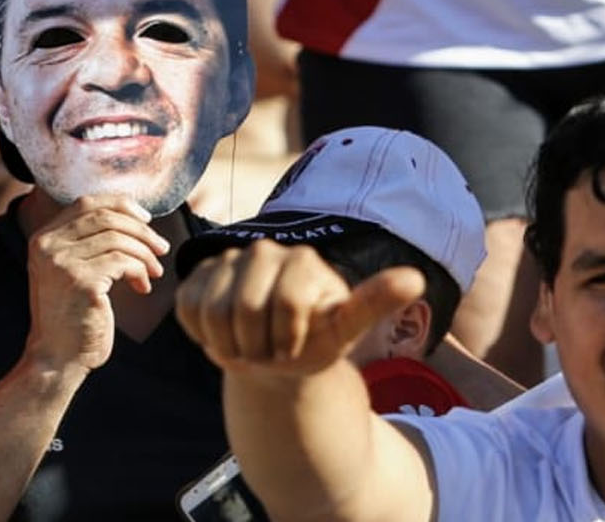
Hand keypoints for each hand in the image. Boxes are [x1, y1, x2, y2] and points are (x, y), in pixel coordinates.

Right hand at [22, 194, 169, 375]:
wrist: (57, 357)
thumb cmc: (71, 314)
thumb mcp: (69, 270)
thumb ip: (85, 243)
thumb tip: (132, 217)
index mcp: (42, 238)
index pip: (86, 202)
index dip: (120, 204)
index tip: (146, 219)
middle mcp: (47, 246)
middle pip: (105, 217)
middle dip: (141, 230)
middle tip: (161, 248)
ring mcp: (62, 263)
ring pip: (118, 239)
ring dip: (145, 254)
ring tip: (154, 272)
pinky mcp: (81, 282)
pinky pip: (122, 262)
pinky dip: (140, 271)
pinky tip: (142, 287)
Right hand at [174, 240, 424, 378]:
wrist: (277, 354)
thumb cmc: (316, 341)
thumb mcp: (347, 329)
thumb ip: (374, 302)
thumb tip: (416, 278)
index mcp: (302, 260)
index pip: (287, 304)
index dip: (289, 339)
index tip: (298, 346)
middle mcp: (263, 251)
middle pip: (246, 309)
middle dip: (258, 345)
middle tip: (270, 351)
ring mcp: (227, 262)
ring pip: (212, 310)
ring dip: (229, 344)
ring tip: (248, 346)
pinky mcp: (197, 276)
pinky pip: (188, 309)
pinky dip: (203, 336)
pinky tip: (223, 335)